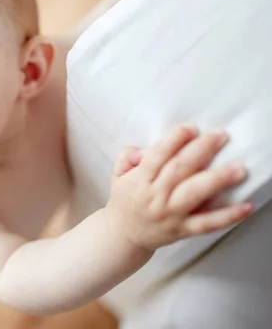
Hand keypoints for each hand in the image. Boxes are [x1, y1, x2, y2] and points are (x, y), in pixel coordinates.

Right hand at [105, 124, 251, 250]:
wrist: (123, 234)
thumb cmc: (125, 200)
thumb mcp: (117, 174)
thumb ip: (126, 156)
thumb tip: (141, 149)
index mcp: (139, 180)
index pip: (158, 155)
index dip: (175, 139)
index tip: (192, 128)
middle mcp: (155, 196)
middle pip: (180, 169)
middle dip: (202, 150)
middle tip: (221, 136)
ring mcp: (170, 214)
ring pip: (194, 194)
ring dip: (218, 179)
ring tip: (239, 168)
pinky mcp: (182, 230)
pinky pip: (207, 224)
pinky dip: (228, 216)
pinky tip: (246, 206)